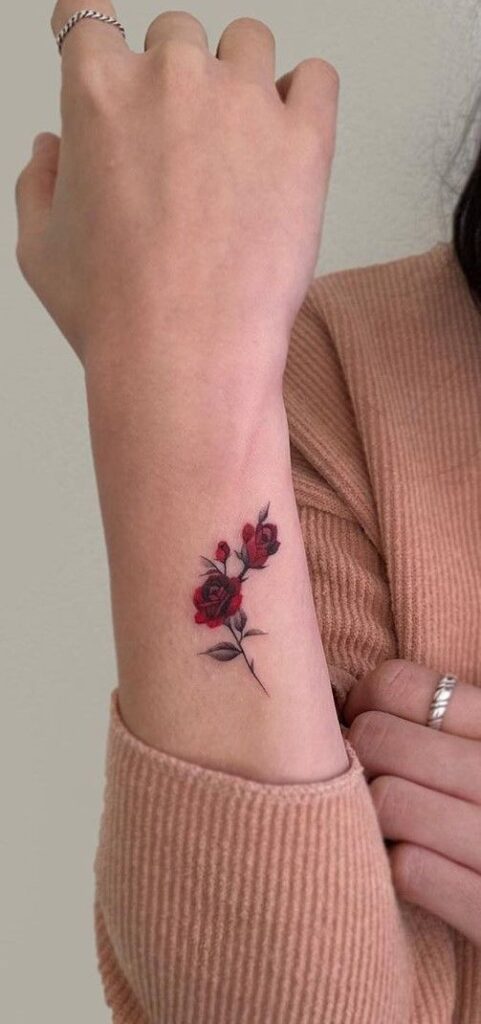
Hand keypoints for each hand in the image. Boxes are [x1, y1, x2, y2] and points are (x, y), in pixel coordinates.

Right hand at [15, 3, 338, 376]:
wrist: (184, 356)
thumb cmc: (115, 312)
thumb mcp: (39, 249)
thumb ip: (38, 182)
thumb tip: (54, 151)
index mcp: (98, 91)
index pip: (89, 19)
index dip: (92, 36)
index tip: (103, 47)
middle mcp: (172, 78)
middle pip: (174, 34)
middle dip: (171, 78)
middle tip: (179, 143)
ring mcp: (244, 103)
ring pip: (246, 43)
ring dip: (238, 78)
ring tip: (235, 142)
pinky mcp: (304, 139)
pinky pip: (317, 77)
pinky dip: (302, 96)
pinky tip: (285, 135)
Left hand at [343, 659, 480, 945]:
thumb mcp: (477, 756)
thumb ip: (433, 726)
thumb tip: (339, 700)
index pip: (398, 684)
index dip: (360, 703)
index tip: (360, 728)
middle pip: (378, 738)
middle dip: (357, 762)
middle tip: (366, 787)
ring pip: (387, 800)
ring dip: (371, 820)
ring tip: (385, 830)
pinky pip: (410, 870)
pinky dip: (394, 870)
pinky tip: (407, 868)